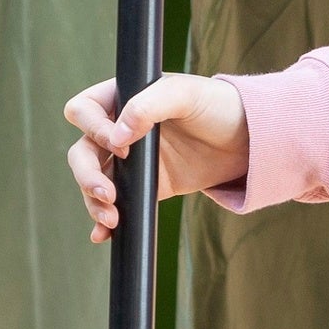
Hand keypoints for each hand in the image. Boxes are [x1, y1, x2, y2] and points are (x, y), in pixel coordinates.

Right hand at [62, 72, 251, 239]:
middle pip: (81, 152)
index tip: (121, 146)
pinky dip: (103, 221)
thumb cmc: (215, 105)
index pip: (83, 111)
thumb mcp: (185, 94)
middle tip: (107, 193)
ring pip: (92, 180)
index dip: (93, 129)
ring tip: (111, 218)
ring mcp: (129, 161)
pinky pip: (115, 204)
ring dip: (93, 201)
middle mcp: (118, 128)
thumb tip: (116, 139)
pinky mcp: (143, 186)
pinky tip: (104, 234)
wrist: (246, 139)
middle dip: (86, 174)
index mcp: (121, 98)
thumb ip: (147, 107)